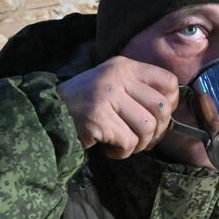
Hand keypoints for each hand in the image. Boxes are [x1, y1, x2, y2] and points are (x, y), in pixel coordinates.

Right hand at [57, 56, 180, 158]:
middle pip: (161, 108)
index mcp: (124, 66)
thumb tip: (168, 113)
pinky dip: (123, 152)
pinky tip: (110, 149)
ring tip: (125, 145)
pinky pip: (128, 141)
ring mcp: (108, 96)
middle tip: (142, 139)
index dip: (170, 103)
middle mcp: (118, 77)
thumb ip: (137, 90)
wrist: (47, 113)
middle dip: (157, 131)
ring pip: (147, 127)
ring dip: (140, 144)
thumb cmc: (83, 103)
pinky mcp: (99, 118)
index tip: (159, 117)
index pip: (168, 81)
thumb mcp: (110, 84)